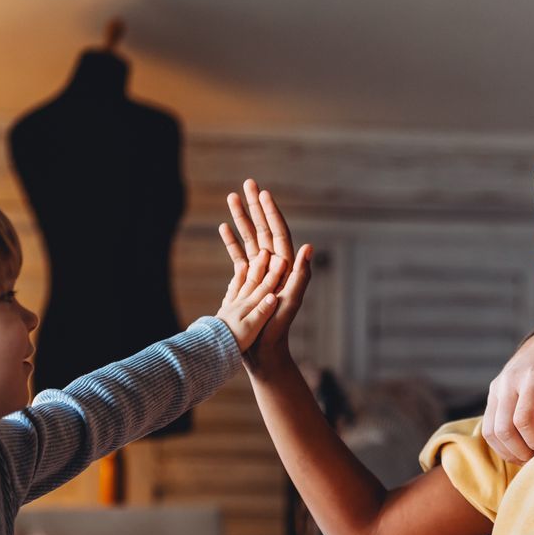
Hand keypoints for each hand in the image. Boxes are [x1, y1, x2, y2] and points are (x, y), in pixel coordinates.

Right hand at [222, 180, 312, 375]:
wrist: (264, 352)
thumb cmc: (278, 330)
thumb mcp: (291, 302)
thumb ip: (302, 276)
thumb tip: (310, 247)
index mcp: (287, 268)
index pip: (279, 233)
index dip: (271, 212)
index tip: (263, 192)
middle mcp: (275, 266)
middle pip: (264, 229)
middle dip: (255, 206)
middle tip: (247, 183)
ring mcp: (261, 272)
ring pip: (250, 238)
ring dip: (241, 218)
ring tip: (231, 197)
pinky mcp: (249, 281)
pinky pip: (240, 255)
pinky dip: (232, 240)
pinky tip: (223, 227)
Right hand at [483, 328, 533, 463]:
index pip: (524, 419)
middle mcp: (509, 381)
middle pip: (504, 429)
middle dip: (523, 451)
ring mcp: (497, 388)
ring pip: (491, 432)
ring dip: (510, 451)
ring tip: (531, 456)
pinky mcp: (492, 396)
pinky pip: (488, 428)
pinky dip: (502, 445)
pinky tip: (521, 448)